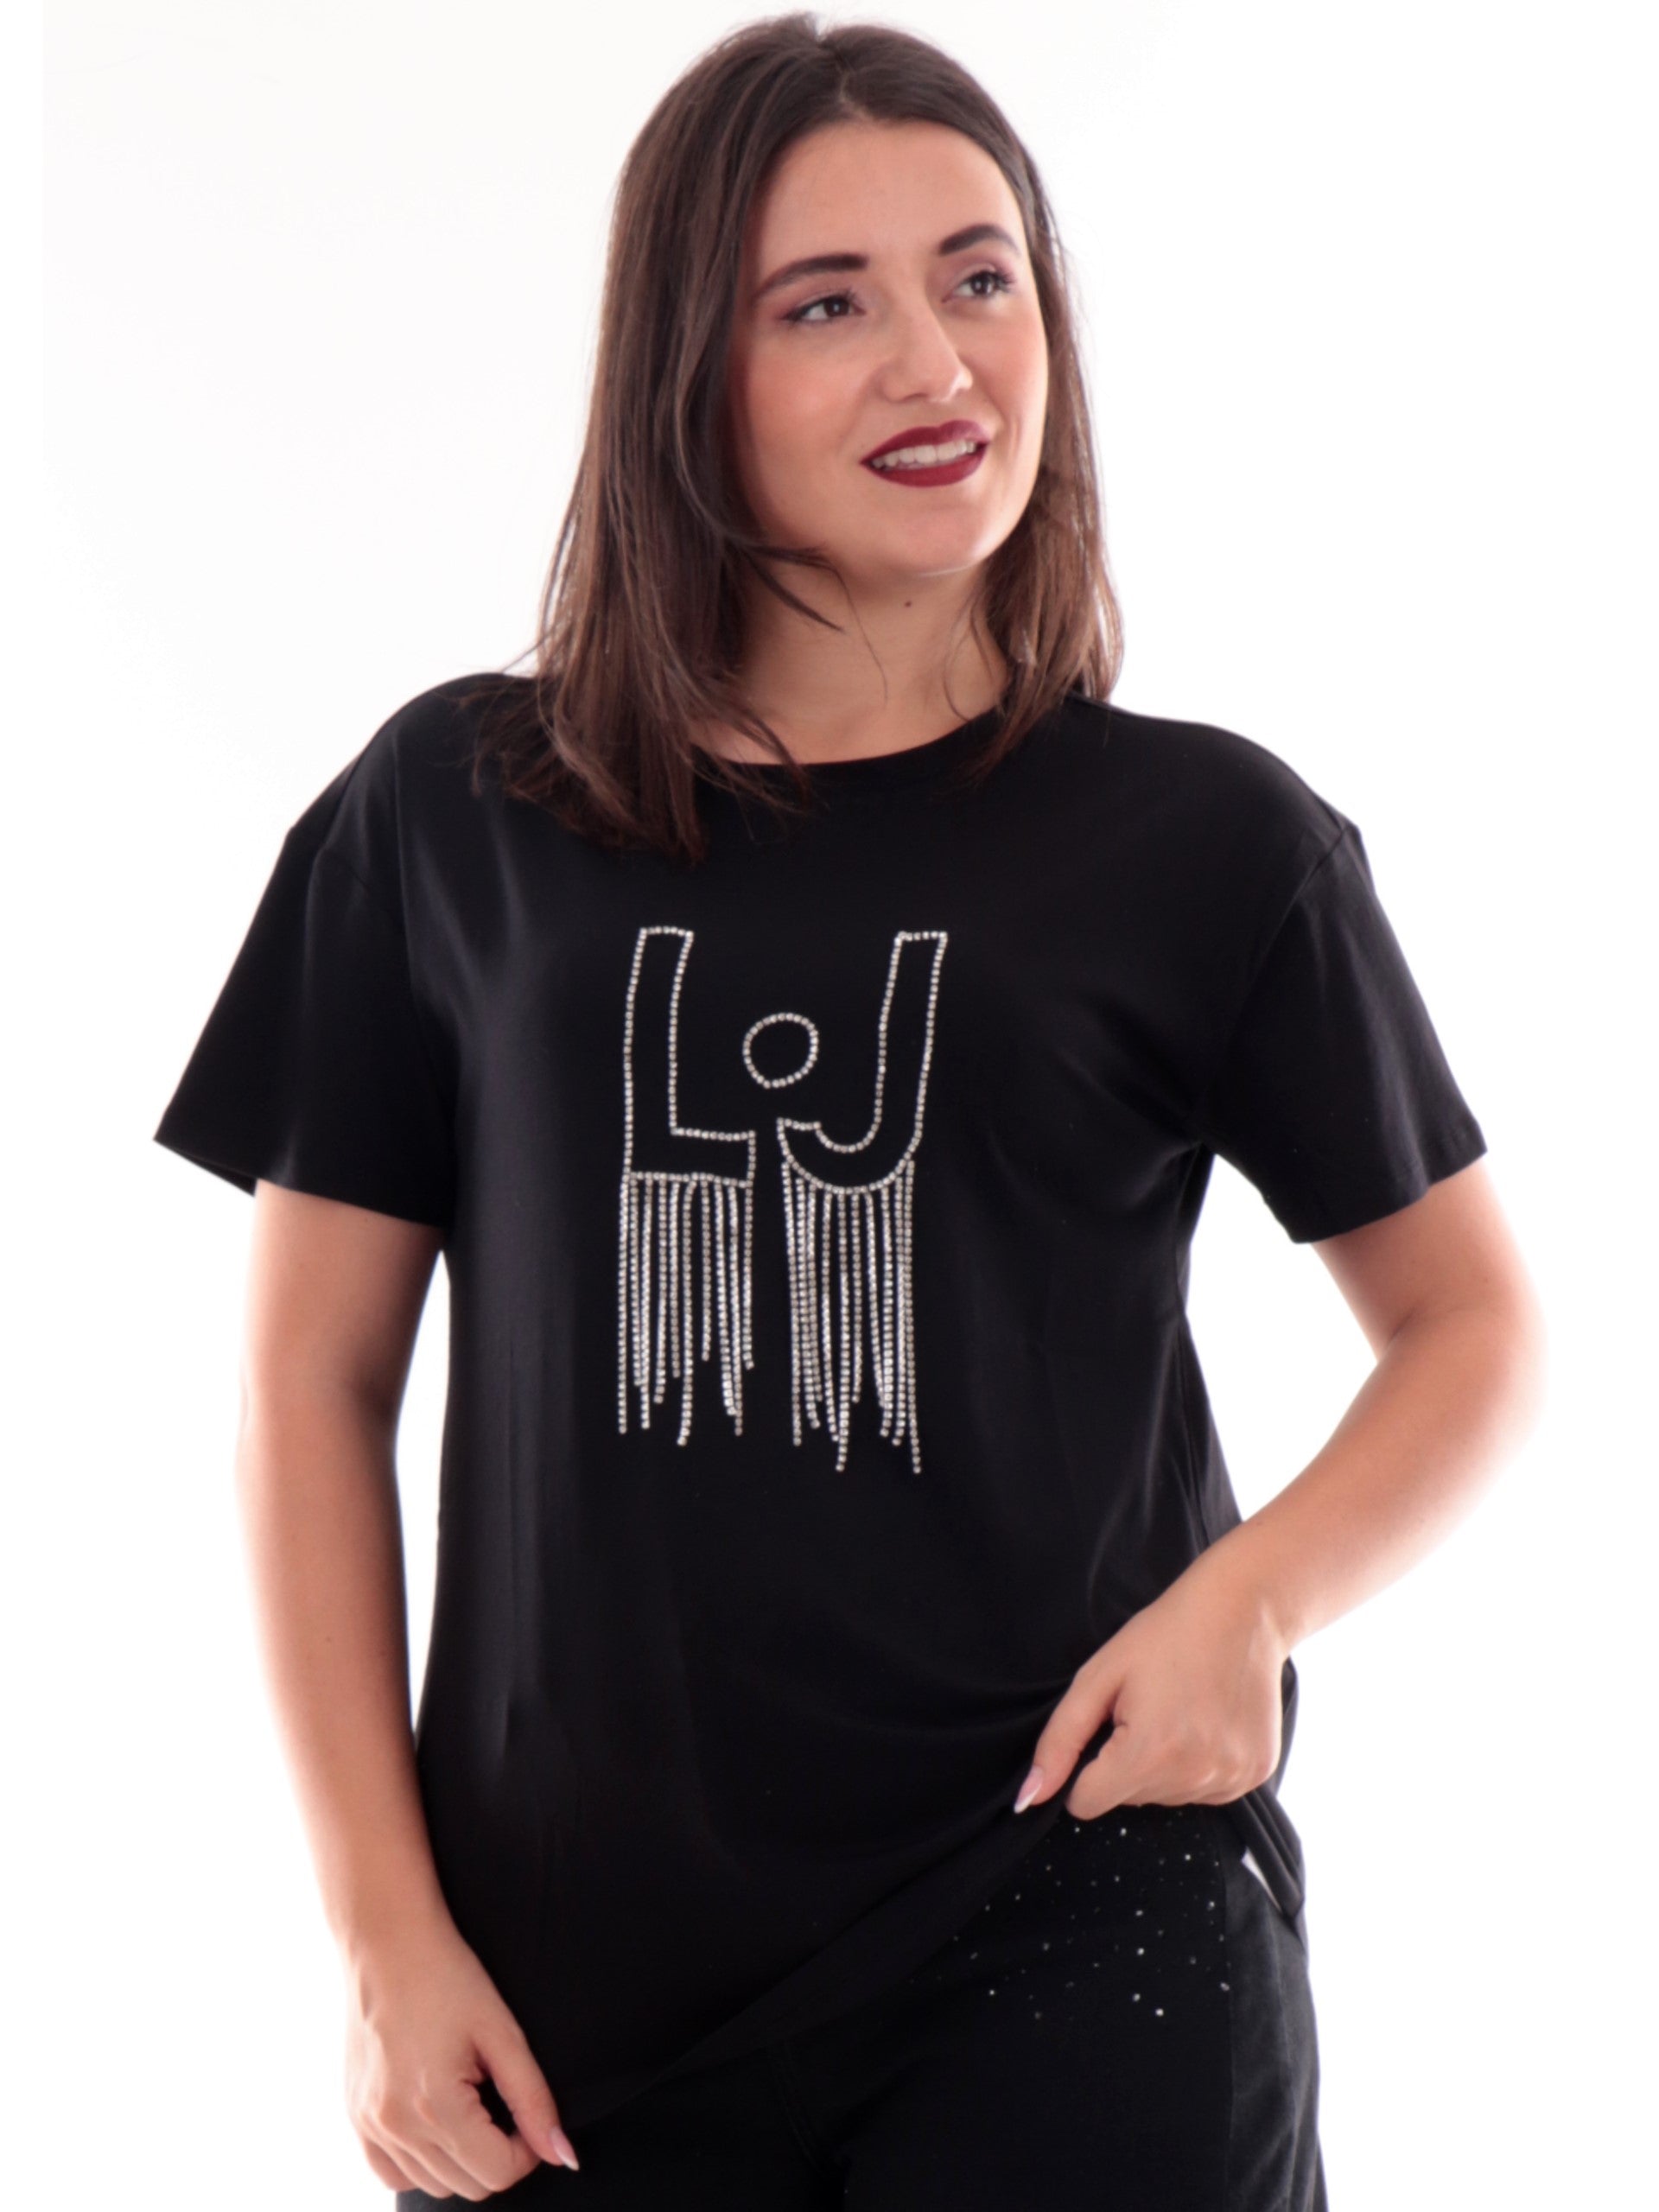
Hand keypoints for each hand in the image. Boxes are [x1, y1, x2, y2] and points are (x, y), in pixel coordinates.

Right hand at [343, 1911, 579, 2196]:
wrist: (387, 1942)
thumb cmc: (448, 1977)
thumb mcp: (502, 2032)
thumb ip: (533, 2098)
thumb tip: (561, 2154)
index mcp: (436, 2106)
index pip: (498, 2174)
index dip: (528, 2148)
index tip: (527, 2111)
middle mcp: (396, 2126)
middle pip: (467, 2186)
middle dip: (497, 2153)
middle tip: (500, 2099)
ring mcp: (369, 2125)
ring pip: (432, 2185)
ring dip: (460, 2158)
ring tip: (469, 2099)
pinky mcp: (355, 2118)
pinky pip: (392, 2173)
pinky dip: (420, 2160)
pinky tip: (435, 2116)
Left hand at [1016, 1547, 1290, 1820]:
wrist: (1241, 1610)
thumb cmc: (1163, 1636)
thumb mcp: (1097, 1677)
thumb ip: (1059, 1742)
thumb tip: (1030, 1797)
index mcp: (1150, 1752)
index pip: (1086, 1803)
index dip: (1083, 1768)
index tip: (1103, 1730)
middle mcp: (1194, 1775)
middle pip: (1127, 1800)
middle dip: (1124, 1762)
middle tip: (1145, 1708)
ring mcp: (1231, 1778)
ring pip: (1165, 1797)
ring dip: (1160, 1766)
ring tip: (1176, 1710)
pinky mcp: (1254, 1774)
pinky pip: (1204, 1791)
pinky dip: (1195, 1765)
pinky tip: (1203, 1722)